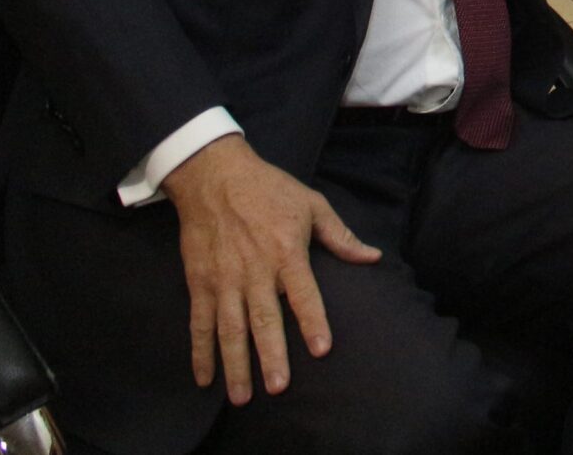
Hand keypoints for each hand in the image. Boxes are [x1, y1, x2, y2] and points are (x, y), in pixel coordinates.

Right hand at [161, 134, 380, 404]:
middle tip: (278, 388)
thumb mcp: (312, 204)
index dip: (313, 321)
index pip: (303, 293)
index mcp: (286, 251)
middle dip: (270, 355)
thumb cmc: (269, 189)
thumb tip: (373, 257)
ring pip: (230, 329)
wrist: (214, 176)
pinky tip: (204, 377)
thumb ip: (340, 236)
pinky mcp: (201, 283)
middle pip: (263, 319)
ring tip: (242, 397)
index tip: (322, 349)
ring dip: (235, 364)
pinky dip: (200, 351)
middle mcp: (254, 270)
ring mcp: (224, 279)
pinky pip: (200, 323)